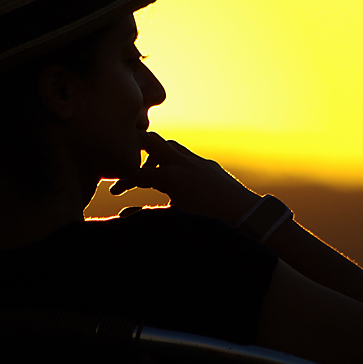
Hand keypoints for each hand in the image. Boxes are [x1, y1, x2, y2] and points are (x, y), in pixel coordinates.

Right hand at [110, 132, 259, 224]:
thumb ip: (148, 216)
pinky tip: (176, 177)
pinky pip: (187, 156)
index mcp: (170, 176)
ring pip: (171, 146)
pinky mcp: (210, 166)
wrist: (248, 218)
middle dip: (135, 147)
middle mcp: (183, 163)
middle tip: (126, 160)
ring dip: (157, 154)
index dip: (122, 182)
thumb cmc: (211, 223)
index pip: (137, 174)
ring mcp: (198, 162)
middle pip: (151, 141)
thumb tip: (124, 217)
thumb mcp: (176, 220)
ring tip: (151, 172)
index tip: (114, 192)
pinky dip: (175, 161)